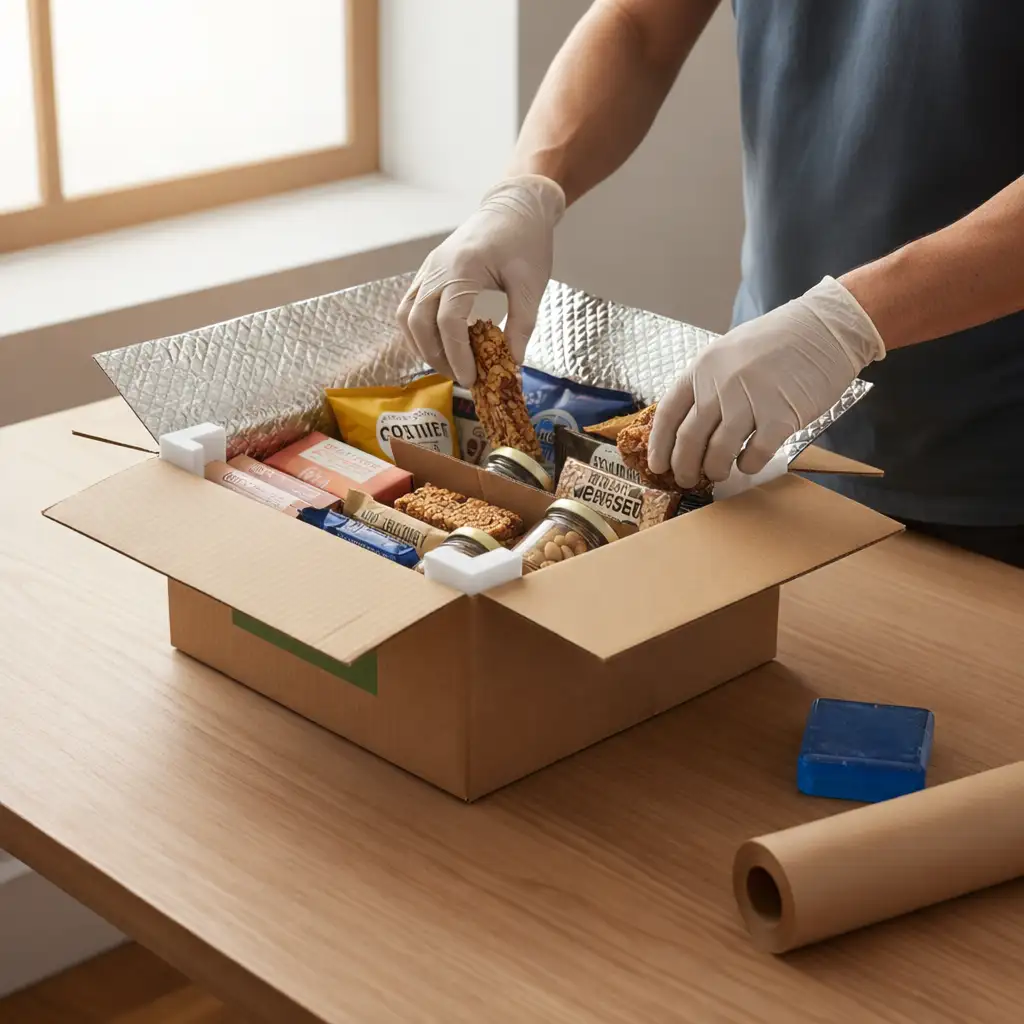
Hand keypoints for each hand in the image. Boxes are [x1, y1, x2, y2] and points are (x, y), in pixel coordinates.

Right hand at [397, 174, 565, 386]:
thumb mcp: (531, 284)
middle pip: (418, 322)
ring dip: (422, 345)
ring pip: (406, 315)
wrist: (514, 206)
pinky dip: (417, 330)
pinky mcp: (428, 270)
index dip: (457, 355)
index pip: (449, 321)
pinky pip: (409, 305)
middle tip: (460, 377)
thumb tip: (513, 363)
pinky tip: (438, 344)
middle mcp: (438, 268)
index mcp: (463, 268)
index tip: (472, 378)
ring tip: (448, 364)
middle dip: (436, 356)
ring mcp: (429, 268)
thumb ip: (521, 325)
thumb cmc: (527, 241)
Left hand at [648, 276, 885, 487]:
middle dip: (684, 467)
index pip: (668, 414)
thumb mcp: (729, 352)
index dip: (659, 445)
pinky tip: (748, 463)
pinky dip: (748, 465)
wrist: (824, 330)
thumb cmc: (778, 341)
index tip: (657, 465)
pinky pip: (755, 454)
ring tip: (718, 473)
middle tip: (686, 480)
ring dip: (715, 470)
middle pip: (689, 439)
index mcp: (703, 368)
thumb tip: (690, 423)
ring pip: (719, 452)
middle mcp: (720, 385)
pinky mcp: (780, 417)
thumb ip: (709, 383)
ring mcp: (749, 401)